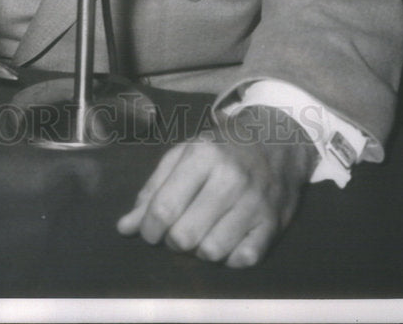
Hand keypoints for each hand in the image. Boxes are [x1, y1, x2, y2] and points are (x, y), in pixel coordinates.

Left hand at [117, 106, 317, 266]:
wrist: (277, 141)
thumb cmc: (222, 148)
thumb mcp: (184, 155)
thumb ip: (153, 189)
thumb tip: (125, 228)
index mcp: (203, 156)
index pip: (165, 207)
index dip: (149, 228)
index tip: (149, 231)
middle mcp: (230, 179)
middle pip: (185, 235)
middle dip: (172, 242)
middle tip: (175, 233)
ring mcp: (254, 203)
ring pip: (212, 252)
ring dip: (199, 251)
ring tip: (201, 234)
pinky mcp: (273, 225)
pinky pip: (243, 260)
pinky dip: (229, 258)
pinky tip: (226, 240)